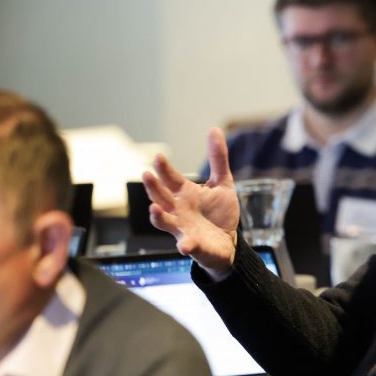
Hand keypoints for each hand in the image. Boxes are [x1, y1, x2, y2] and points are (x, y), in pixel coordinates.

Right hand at [143, 127, 239, 276]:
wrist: (228, 242)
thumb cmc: (220, 213)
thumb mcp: (223, 183)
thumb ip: (218, 159)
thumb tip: (214, 129)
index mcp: (184, 194)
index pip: (170, 179)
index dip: (164, 169)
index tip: (158, 157)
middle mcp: (178, 210)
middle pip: (161, 197)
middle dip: (153, 187)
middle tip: (147, 174)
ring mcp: (182, 228)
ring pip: (165, 222)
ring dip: (158, 216)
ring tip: (153, 208)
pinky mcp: (193, 245)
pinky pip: (186, 245)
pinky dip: (184, 245)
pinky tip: (184, 246)